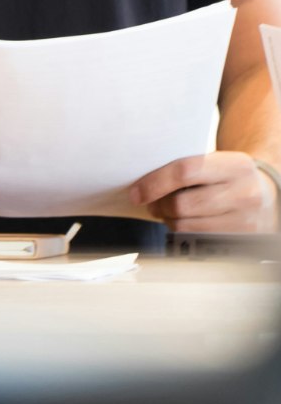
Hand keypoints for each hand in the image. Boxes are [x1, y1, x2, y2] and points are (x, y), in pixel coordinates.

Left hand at [129, 152, 279, 231]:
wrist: (269, 193)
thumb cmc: (230, 175)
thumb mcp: (217, 161)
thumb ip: (186, 166)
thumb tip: (142, 182)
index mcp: (235, 165)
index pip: (184, 171)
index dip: (154, 183)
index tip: (135, 192)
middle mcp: (245, 193)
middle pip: (183, 205)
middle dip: (158, 205)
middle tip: (150, 203)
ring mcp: (247, 221)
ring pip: (188, 227)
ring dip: (169, 221)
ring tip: (167, 212)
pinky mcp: (244, 242)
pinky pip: (200, 241)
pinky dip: (184, 233)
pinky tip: (185, 222)